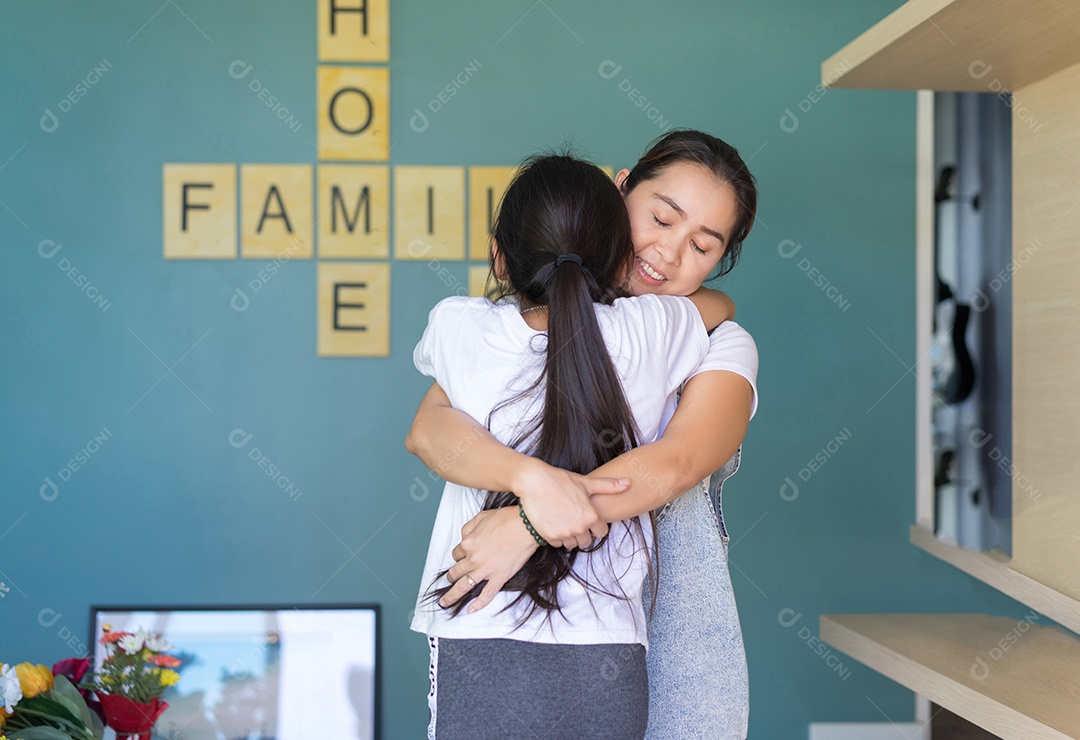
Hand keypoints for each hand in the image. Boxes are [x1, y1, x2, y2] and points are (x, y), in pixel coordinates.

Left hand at [442, 508, 538, 612]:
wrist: (525, 526)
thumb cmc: (507, 519)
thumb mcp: (482, 516)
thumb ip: (469, 527)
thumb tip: (464, 536)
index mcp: (468, 543)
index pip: (456, 554)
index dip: (459, 555)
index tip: (462, 557)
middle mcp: (473, 559)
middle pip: (455, 572)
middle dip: (451, 576)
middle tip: (449, 579)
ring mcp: (485, 570)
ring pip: (463, 586)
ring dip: (452, 595)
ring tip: (445, 601)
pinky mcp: (499, 577)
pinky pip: (486, 595)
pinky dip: (478, 604)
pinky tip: (470, 610)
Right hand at [513, 460, 629, 548]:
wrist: (533, 482)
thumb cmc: (560, 480)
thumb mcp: (586, 482)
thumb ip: (609, 486)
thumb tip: (629, 483)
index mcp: (591, 516)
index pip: (601, 532)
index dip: (596, 526)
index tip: (589, 519)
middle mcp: (579, 527)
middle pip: (586, 542)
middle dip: (583, 533)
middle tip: (575, 520)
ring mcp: (564, 533)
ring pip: (572, 544)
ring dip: (570, 536)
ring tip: (564, 521)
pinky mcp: (550, 537)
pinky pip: (558, 543)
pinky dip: (557, 537)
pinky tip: (554, 523)